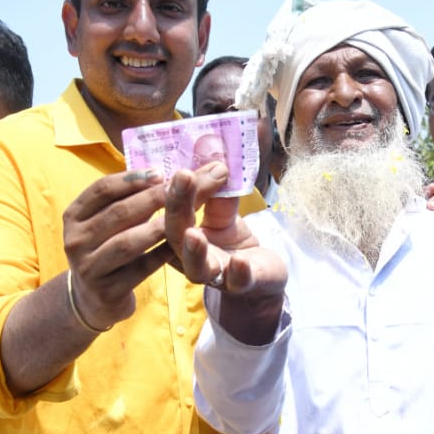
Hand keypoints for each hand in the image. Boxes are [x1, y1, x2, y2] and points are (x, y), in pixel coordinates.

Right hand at [62, 168, 174, 330]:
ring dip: (156, 228)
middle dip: (151, 199)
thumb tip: (159, 173)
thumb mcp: (102, 224)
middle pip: (117, 214)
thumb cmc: (105, 250)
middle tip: (180, 190)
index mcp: (74, 216)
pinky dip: (160, 256)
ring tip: (183, 217)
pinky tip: (179, 246)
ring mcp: (89, 268)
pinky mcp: (107, 291)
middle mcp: (75, 241)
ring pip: (127, 243)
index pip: (101, 190)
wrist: (92, 299)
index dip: (132, 180)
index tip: (160, 173)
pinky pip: (140, 269)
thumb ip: (123, 201)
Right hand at [165, 167, 286, 343]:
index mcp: (181, 234)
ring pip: (196, 267)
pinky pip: (237, 282)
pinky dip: (238, 273)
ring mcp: (215, 275)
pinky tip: (240, 262)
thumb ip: (218, 188)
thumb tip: (212, 148)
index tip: (188, 162)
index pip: (173, 208)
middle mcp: (190, 256)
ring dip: (194, 250)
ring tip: (194, 233)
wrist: (260, 277)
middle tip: (183, 176)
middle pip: (175, 234)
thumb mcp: (224, 211)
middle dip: (177, 205)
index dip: (179, 186)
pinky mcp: (242, 286)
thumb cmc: (233, 242)